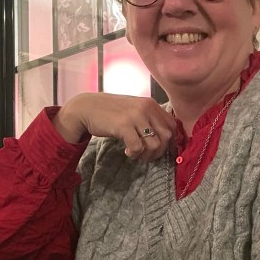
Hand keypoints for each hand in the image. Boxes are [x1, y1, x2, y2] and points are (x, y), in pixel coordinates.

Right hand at [54, 92, 175, 161]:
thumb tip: (166, 140)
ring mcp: (135, 116)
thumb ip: (150, 120)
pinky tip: (127, 151)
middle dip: (158, 152)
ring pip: (155, 144)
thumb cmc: (111, 112)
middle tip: (145, 155)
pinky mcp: (123, 125)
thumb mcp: (135, 110)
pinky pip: (138, 147)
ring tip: (135, 153)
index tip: (157, 150)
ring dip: (146, 155)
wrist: (86, 108)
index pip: (172, 127)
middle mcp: (147, 108)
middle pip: (167, 137)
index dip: (168, 142)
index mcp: (152, 104)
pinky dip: (134, 154)